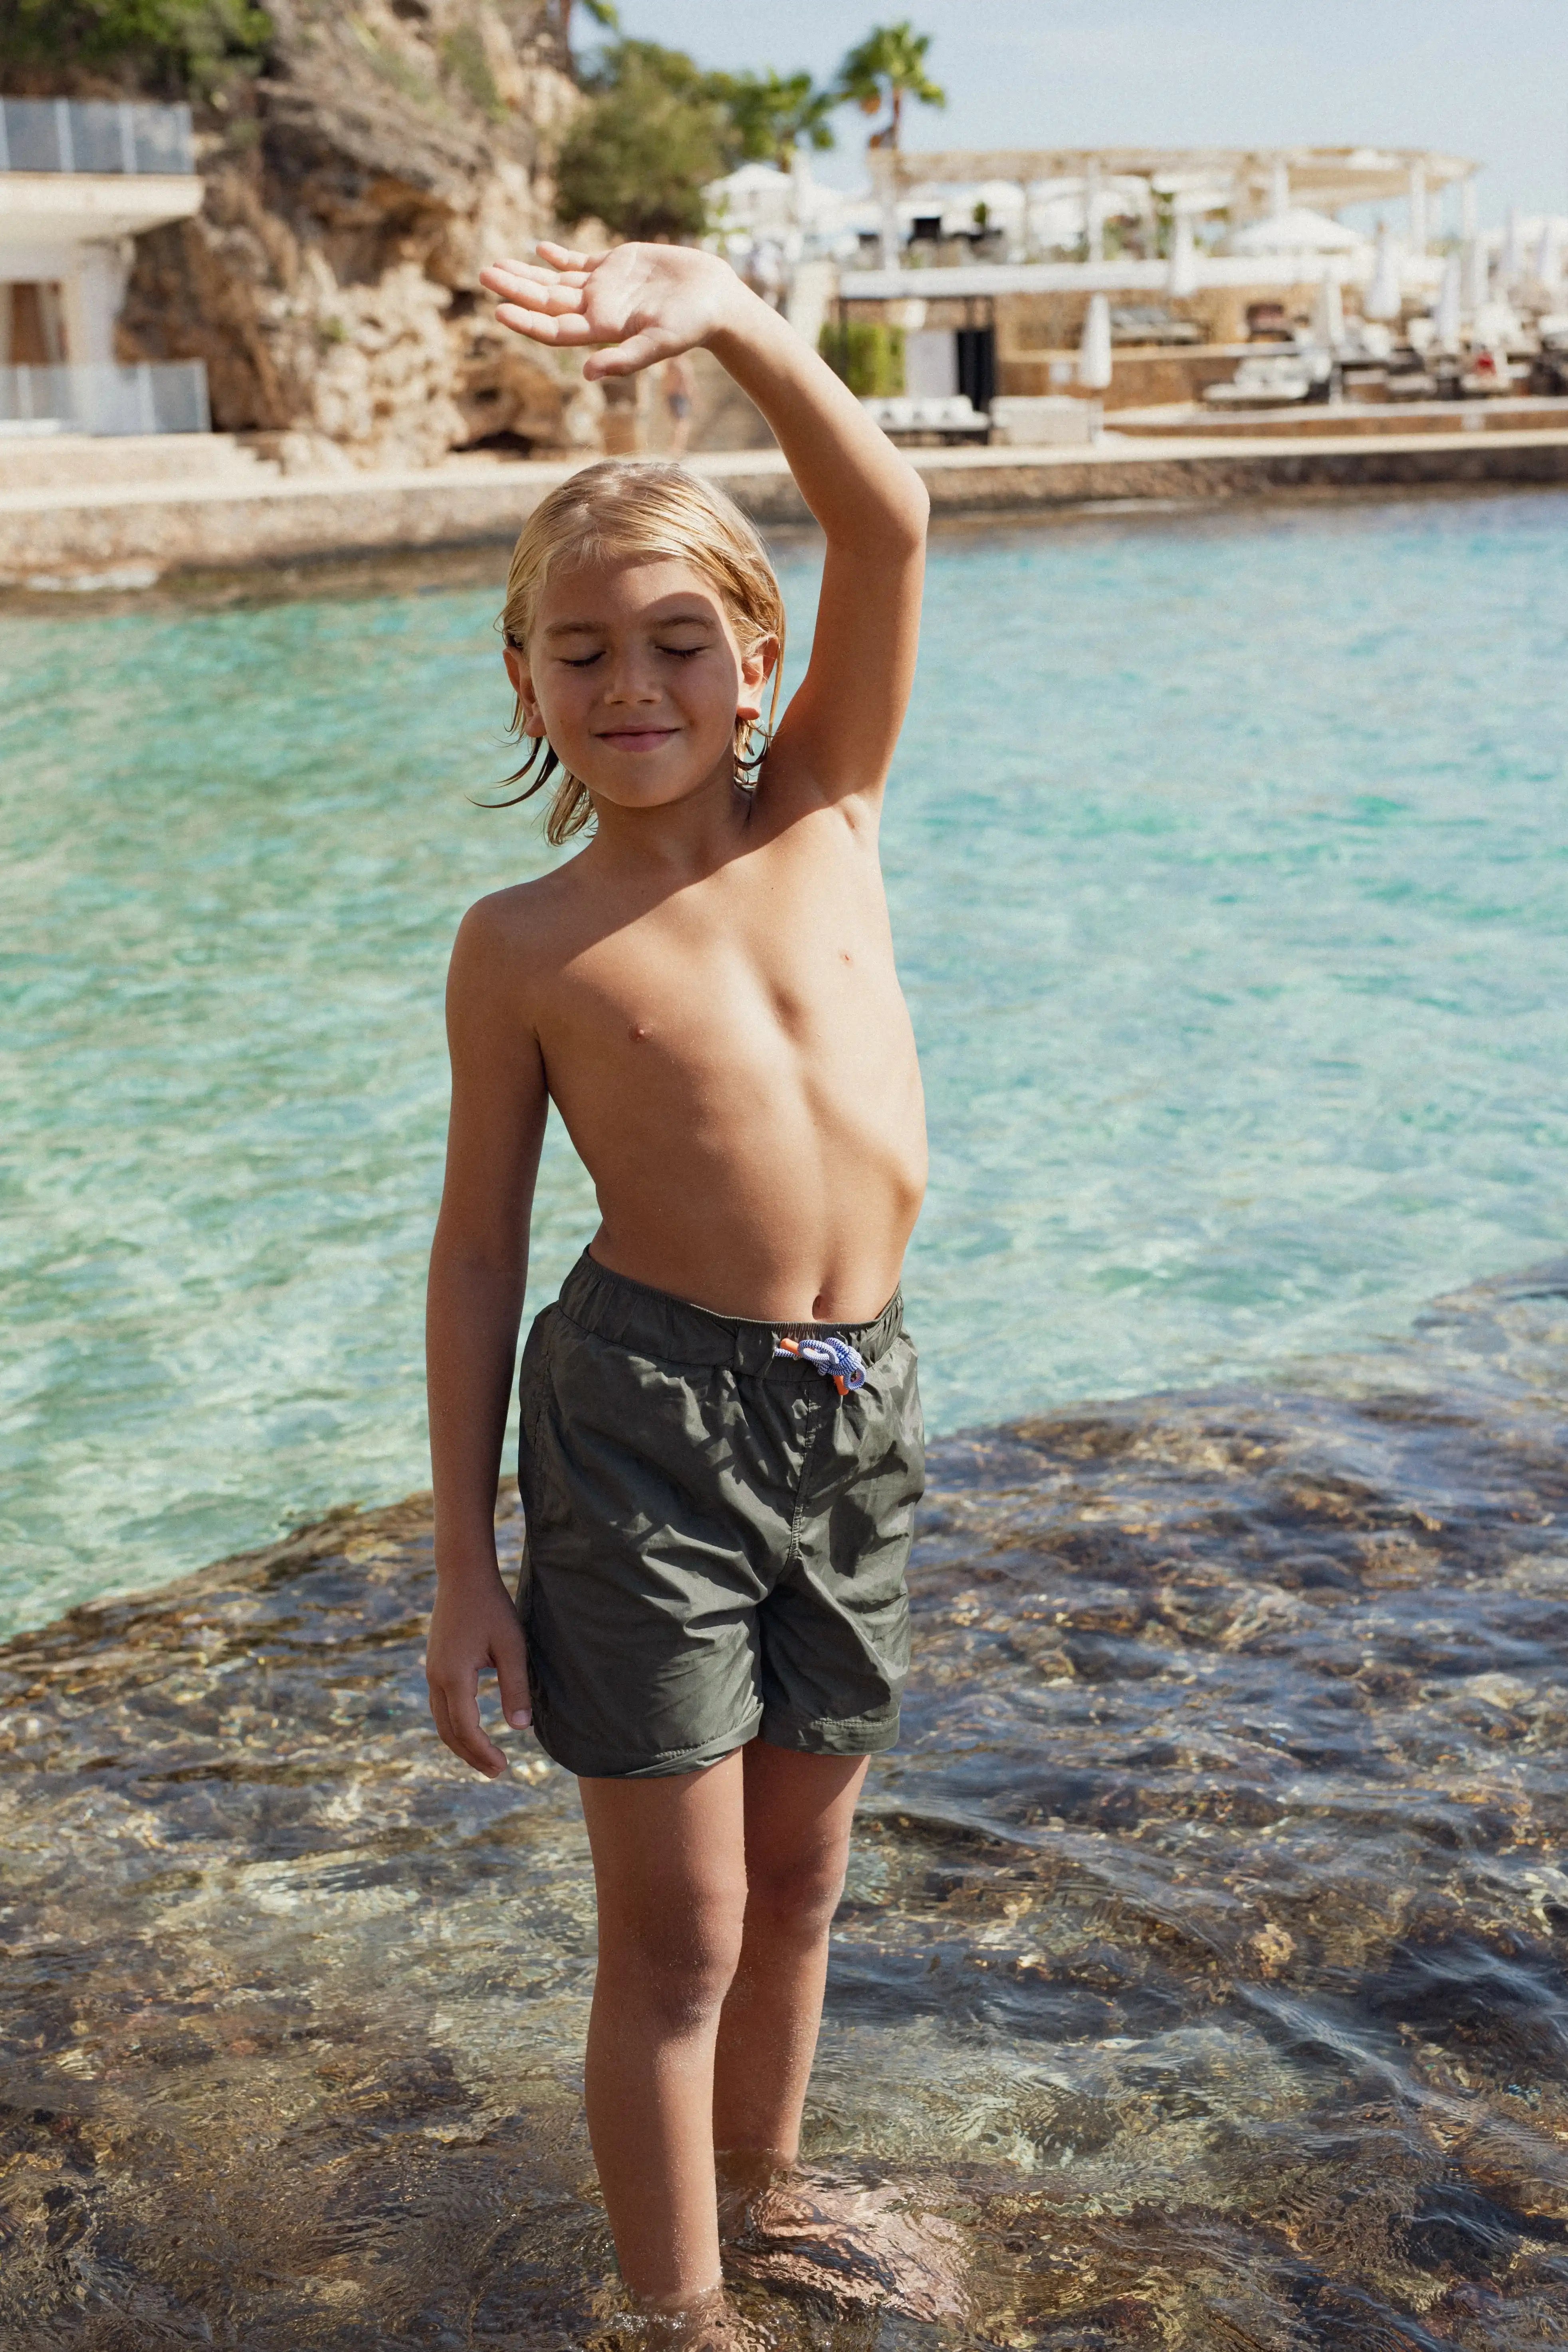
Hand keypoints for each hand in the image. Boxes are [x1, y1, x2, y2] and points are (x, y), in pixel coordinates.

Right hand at [425, 1561, 532, 1777]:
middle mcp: (436, 1678)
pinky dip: (454, 1725)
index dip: (483, 1752)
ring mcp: (432, 1671)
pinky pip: (440, 1706)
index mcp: (454, 1676)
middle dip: (470, 1755)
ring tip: (484, 1758)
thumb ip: (515, 1687)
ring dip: (461, 1743)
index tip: (502, 1768)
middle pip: (448, 1731)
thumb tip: (520, 1729)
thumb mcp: (512, 1646)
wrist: (463, 1576)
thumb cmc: (492, 1608)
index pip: (465, 1729)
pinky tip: (471, 1728)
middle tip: (495, 1771)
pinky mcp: (435, 1665)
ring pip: (441, 1720)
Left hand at [479, 241, 744, 379]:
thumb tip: (589, 375)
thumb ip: (625, 359)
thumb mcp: (659, 342)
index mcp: (601, 330)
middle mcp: (597, 310)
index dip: (526, 320)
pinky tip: (539, 248)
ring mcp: (605, 288)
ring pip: (556, 281)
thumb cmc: (691, 325)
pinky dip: (559, 256)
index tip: (498, 309)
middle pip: (546, 301)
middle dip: (515, 289)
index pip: (554, 328)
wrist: (715, 299)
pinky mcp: (618, 266)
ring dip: (527, 274)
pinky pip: (580, 262)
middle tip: (483, 274)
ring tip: (496, 265)